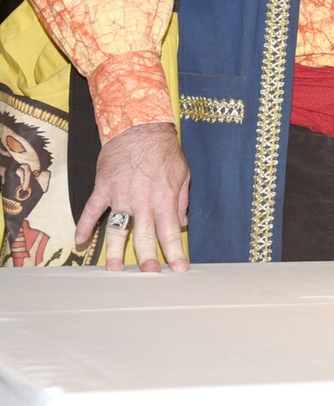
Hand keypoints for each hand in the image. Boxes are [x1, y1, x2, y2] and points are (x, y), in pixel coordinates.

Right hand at [77, 120, 189, 271]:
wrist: (140, 128)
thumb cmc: (164, 151)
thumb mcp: (183, 174)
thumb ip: (182, 200)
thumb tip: (181, 222)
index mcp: (165, 200)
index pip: (170, 233)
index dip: (174, 253)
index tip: (178, 270)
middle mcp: (143, 202)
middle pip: (144, 237)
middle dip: (147, 260)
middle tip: (149, 277)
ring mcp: (121, 196)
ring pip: (116, 230)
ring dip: (114, 252)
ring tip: (114, 270)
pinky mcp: (103, 188)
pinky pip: (92, 210)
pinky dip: (84, 225)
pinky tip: (79, 240)